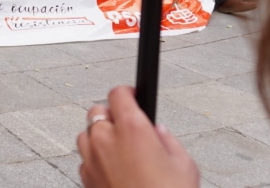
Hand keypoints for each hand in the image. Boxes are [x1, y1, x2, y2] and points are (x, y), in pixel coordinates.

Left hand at [77, 87, 198, 187]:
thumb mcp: (184, 165)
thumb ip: (168, 141)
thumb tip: (159, 132)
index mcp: (132, 128)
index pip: (119, 93)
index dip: (128, 92)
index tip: (134, 94)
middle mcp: (106, 139)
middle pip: (98, 111)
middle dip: (112, 114)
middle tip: (129, 125)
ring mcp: (92, 159)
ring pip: (86, 134)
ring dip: (100, 136)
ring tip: (120, 149)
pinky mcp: (85, 178)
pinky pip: (85, 159)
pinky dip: (95, 159)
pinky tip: (113, 169)